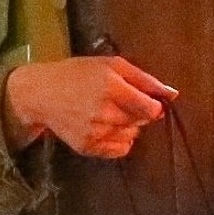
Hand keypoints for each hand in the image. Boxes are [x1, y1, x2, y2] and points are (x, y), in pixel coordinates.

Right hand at [3, 55, 175, 159]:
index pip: (151, 109)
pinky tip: (105, 127)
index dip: (153, 106)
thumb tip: (173, 94)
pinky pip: (120, 150)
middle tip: (119, 102)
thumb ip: (144, 79)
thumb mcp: (111, 65)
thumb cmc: (78, 73)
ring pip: (132, 135)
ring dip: (127, 126)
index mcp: (112, 87)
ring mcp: (95, 132)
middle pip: (142, 122)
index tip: (145, 100)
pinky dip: (118, 140)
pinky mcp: (87, 147)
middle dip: (138, 113)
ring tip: (108, 113)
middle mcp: (104, 112)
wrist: (40, 94)